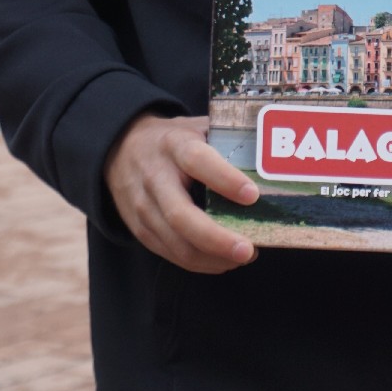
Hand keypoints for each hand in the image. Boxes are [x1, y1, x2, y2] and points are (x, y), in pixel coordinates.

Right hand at [104, 113, 259, 273]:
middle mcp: (155, 177)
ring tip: (244, 255)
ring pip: (176, 243)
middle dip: (217, 239)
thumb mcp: (195, 127)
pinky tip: (223, 260)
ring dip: (213, 257)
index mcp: (174, 145)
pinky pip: (171, 253)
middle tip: (248, 249)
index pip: (198, 161)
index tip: (253, 196)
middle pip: (181, 216)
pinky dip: (200, 263)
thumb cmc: (171, 140)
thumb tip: (271, 157)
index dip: (225, 179)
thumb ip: (225, 140)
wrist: (119, 149)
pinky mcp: (140, 229)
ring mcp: (144, 207)